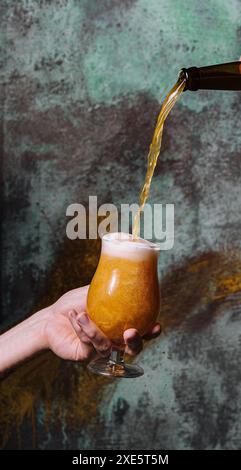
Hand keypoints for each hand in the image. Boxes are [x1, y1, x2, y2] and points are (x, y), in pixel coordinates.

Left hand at [45, 286, 160, 361]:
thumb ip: (111, 285)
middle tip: (130, 332)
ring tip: (83, 315)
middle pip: (132, 350)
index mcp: (120, 326)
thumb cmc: (74, 304)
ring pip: (106, 347)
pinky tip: (75, 316)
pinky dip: (81, 328)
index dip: (152, 332)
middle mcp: (114, 341)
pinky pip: (88, 343)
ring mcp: (99, 350)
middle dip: (135, 343)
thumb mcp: (94, 292)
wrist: (51, 316)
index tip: (157, 325)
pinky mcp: (85, 355)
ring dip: (95, 331)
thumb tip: (126, 266)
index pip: (143, 332)